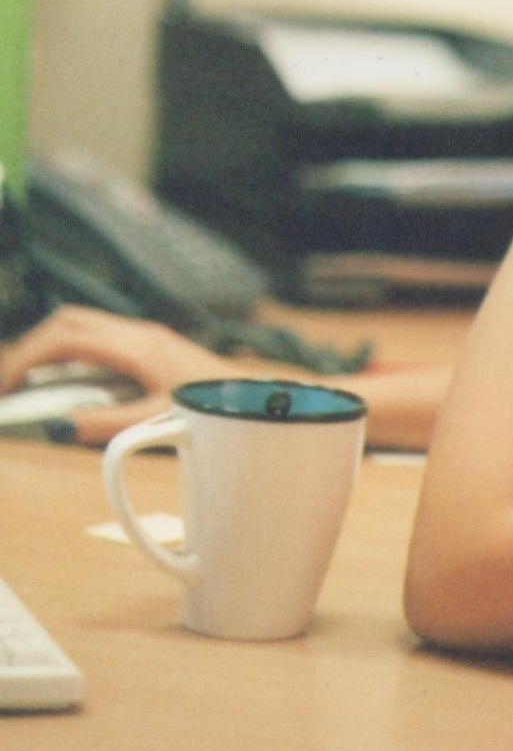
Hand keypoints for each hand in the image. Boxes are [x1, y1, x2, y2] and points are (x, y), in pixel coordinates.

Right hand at [0, 306, 237, 445]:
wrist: (250, 392)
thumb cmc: (211, 405)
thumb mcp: (156, 422)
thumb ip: (107, 426)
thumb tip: (62, 428)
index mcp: (135, 346)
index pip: (65, 339)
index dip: (26, 358)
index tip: (6, 388)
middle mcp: (136, 332)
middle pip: (66, 322)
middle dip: (30, 349)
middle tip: (10, 387)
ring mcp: (141, 334)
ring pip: (80, 325)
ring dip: (49, 350)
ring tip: (27, 387)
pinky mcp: (145, 343)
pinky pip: (96, 337)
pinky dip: (70, 355)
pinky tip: (64, 385)